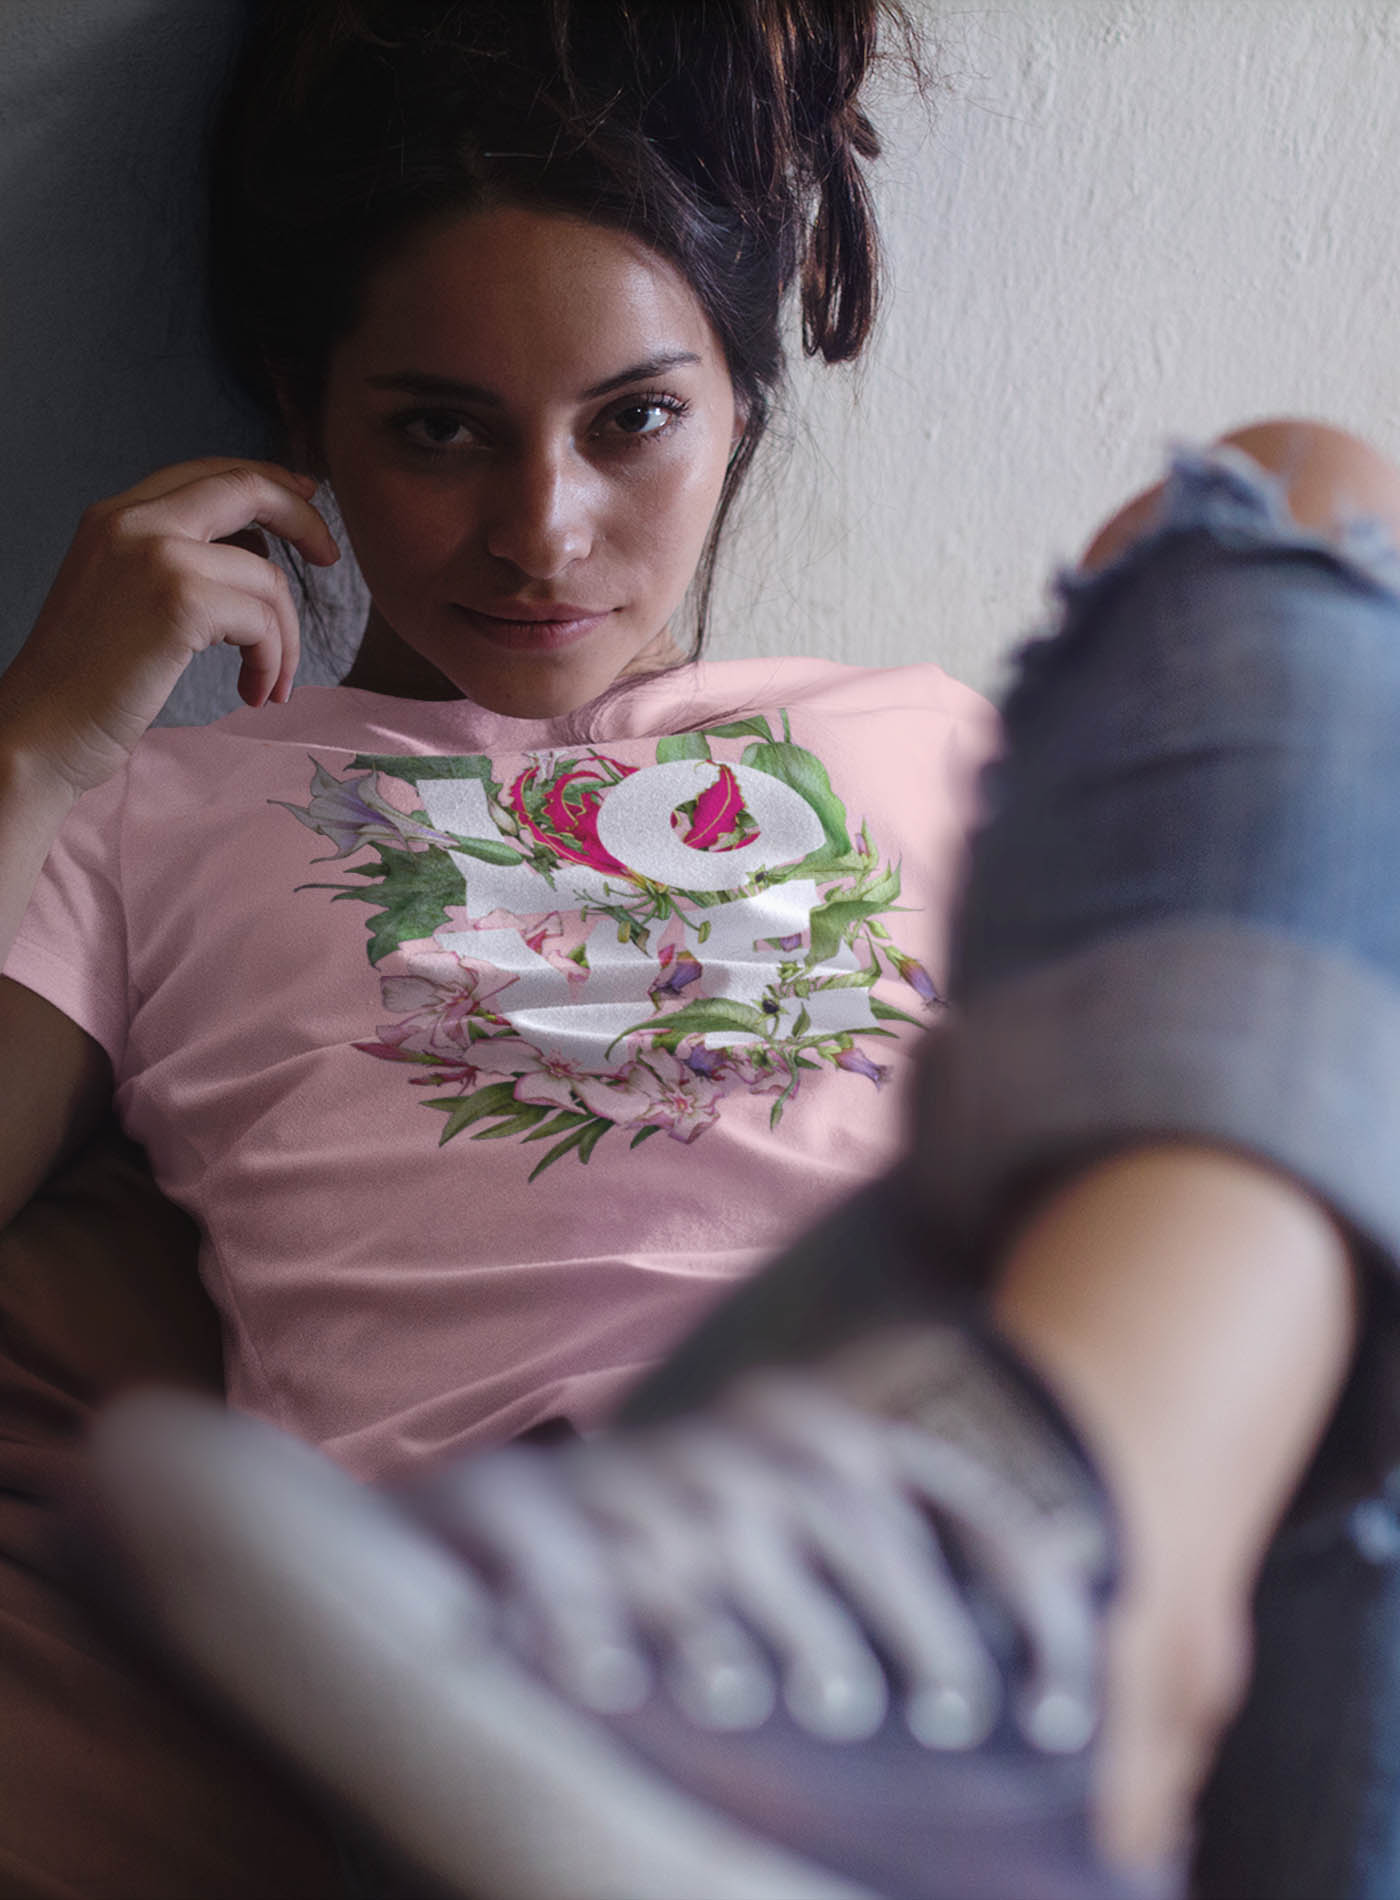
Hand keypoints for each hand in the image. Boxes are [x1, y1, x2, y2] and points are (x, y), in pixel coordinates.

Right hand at [0, 458, 339, 797]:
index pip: (207, 473)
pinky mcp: (181, 603)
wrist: (40, 732)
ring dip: (283, 638)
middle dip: (304, 518)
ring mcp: (157, 556)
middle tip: (331, 557)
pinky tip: (253, 694)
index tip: (306, 500)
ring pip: (267, 576)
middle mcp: (133, 522)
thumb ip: (173, 562)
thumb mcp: (122, 597)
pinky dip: (273, 662)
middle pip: (246, 488)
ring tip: (268, 683)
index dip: (267, 481)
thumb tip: (252, 554)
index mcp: (115, 516)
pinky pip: (263, 623)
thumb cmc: (85, 683)